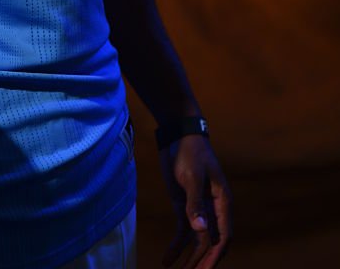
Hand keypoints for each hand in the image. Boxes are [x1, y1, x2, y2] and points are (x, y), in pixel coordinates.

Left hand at [159, 134, 231, 268]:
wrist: (177, 134)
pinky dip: (177, 246)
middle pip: (211, 242)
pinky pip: (183, 231)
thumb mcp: (191, 176)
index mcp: (222, 202)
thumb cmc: (189, 151)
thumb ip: (195, 204)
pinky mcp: (184, 205)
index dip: (215, 255)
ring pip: (197, 240)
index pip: (223, 236)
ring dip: (190, 258)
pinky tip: (168, 259)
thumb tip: (201, 231)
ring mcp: (199, 208)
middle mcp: (213, 209)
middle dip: (202, 261)